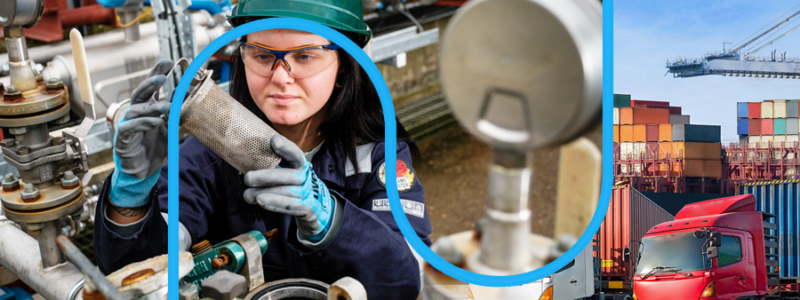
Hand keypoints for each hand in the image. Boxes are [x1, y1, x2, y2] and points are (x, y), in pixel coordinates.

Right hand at [110, 60, 172, 207]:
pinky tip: (154, 122)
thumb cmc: (154, 147)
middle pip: (140, 93)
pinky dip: (142, 123)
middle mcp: (135, 113)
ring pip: (136, 110)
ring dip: (152, 107)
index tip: (168, 62)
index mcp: (146, 108)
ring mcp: (127, 124)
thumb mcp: (170, 128)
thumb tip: (186, 97)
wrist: (143, 170)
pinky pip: (129, 128)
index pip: (151, 88)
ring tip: (167, 106)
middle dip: (151, 83)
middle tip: (162, 75)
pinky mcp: (122, 139)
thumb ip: (175, 113)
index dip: (157, 73)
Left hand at [243, 135, 334, 241]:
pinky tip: (261, 201)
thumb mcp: (288, 173)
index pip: (296, 154)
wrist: (317, 207)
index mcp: (301, 166)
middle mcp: (307, 178)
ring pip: (287, 192)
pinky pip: (292, 207)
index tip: (274, 141)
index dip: (286, 148)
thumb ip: (273, 165)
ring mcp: (309, 194)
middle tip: (247, 178)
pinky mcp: (309, 210)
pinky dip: (276, 204)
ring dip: (267, 193)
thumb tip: (249, 160)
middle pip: (289, 176)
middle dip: (267, 176)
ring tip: (247, 195)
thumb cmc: (294, 187)